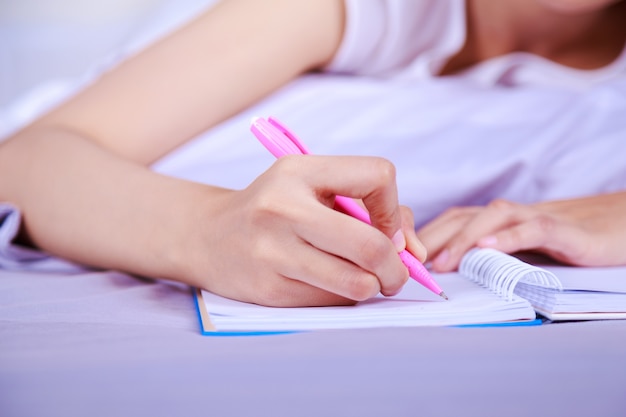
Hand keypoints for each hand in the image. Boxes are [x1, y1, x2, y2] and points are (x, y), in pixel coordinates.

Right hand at [185, 155, 422, 306]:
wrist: (208, 237)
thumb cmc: (274, 209)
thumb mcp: (313, 187)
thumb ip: (370, 208)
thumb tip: (415, 252)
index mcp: (299, 171)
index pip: (378, 176)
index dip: (393, 208)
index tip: (385, 227)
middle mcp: (283, 208)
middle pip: (371, 245)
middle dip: (397, 268)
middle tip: (395, 274)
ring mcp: (273, 252)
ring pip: (356, 284)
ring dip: (372, 286)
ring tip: (363, 280)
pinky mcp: (269, 290)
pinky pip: (331, 303)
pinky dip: (343, 297)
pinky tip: (327, 284)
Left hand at [417, 192, 625, 271]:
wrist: (619, 227)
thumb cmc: (564, 242)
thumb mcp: (519, 251)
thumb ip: (488, 257)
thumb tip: (445, 272)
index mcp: (496, 221)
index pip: (451, 221)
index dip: (424, 235)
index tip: (401, 257)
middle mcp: (510, 215)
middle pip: (462, 216)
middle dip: (431, 238)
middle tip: (409, 263)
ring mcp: (536, 217)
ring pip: (492, 217)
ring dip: (463, 239)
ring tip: (442, 263)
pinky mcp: (563, 229)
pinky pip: (533, 229)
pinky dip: (508, 237)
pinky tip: (488, 249)